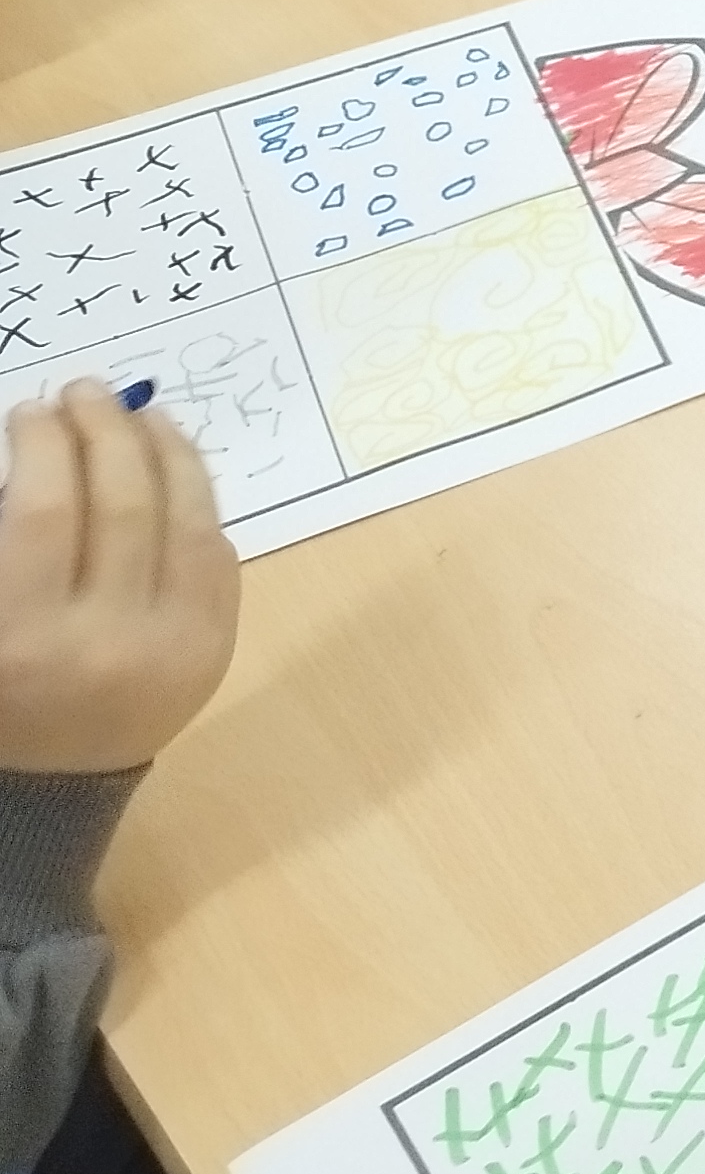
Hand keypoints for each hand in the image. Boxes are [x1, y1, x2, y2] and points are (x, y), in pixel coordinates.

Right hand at [0, 381, 238, 775]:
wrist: (51, 783)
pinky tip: (172, 465)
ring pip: (186, 518)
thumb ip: (9, 537)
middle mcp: (104, 642)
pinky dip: (195, 500)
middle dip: (105, 430)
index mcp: (22, 636)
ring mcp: (172, 647)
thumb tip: (42, 441)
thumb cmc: (0, 689)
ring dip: (165, 449)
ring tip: (138, 411)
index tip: (33, 409)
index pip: (45, 509)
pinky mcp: (215, 648)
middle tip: (87, 390)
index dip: (45, 443)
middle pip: (123, 502)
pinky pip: (214, 552)